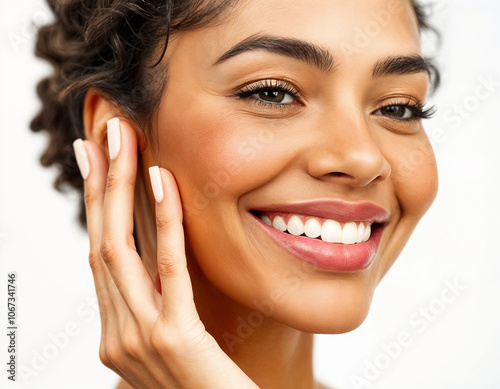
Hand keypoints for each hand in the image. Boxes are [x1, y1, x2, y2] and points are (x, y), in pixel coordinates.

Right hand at [73, 118, 257, 388]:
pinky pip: (167, 268)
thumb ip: (160, 305)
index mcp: (117, 330)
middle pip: (100, 243)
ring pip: (119, 248)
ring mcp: (138, 338)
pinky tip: (162, 180)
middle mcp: (117, 333)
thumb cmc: (209, 383)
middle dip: (99, 184)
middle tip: (102, 134)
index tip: (94, 161)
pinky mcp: (173, 338)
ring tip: (123, 140)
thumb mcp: (175, 339)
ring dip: (119, 188)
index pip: (100, 255)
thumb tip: (157, 263)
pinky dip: (163, 221)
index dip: (94, 206)